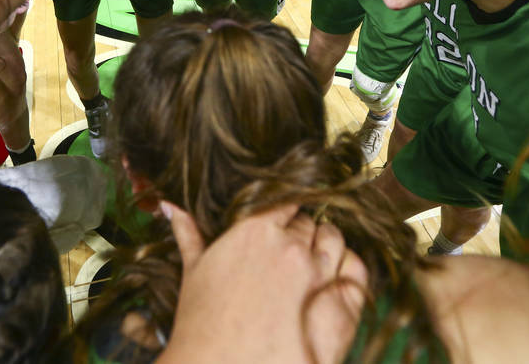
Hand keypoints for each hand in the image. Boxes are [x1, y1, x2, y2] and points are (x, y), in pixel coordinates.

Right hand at [159, 202, 367, 363]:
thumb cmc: (202, 327)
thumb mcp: (194, 273)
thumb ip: (189, 234)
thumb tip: (172, 206)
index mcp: (255, 230)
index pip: (285, 202)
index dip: (283, 216)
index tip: (279, 228)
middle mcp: (290, 246)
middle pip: (310, 223)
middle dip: (303, 234)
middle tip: (290, 257)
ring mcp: (318, 273)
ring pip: (335, 241)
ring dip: (327, 247)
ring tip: (312, 269)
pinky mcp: (340, 303)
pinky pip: (356, 271)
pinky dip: (348, 270)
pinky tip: (332, 283)